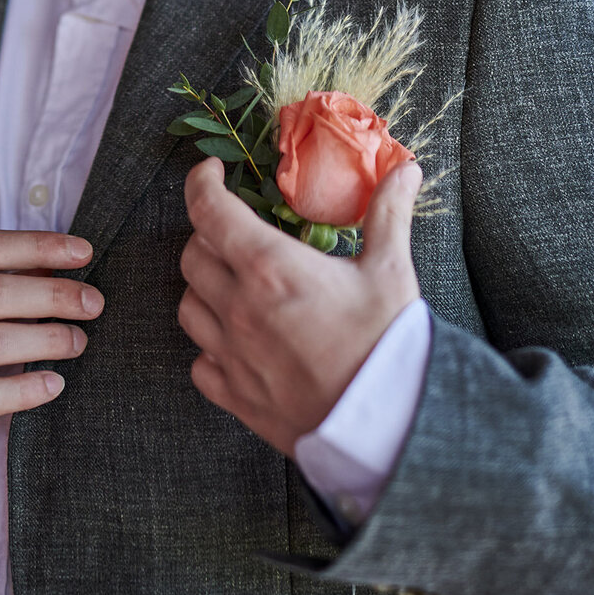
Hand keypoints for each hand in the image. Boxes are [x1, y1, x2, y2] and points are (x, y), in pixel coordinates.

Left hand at [178, 158, 421, 456]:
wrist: (388, 425)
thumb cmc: (387, 343)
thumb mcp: (390, 268)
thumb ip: (388, 212)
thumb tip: (405, 169)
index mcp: (270, 268)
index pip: (208, 210)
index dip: (201, 182)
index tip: (213, 173)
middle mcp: (239, 308)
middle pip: (193, 255)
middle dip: (209, 234)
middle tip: (237, 231)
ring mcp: (232, 355)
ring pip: (188, 306)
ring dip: (204, 287)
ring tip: (234, 283)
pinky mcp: (236, 397)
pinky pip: (200, 363)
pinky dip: (209, 346)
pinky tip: (236, 340)